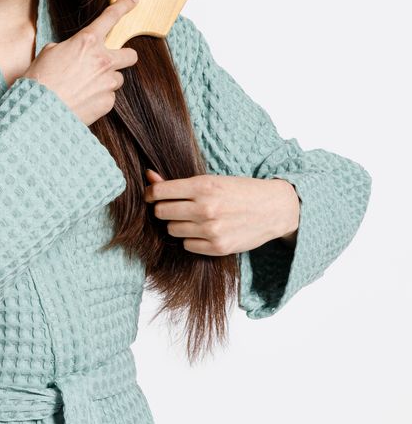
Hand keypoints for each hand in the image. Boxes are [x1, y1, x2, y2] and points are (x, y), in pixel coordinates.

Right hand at [24, 0, 140, 126]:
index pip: (110, 18)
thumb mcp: (50, 52)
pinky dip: (99, 98)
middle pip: (130, 55)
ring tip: (85, 87)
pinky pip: (109, 97)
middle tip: (111, 62)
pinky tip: (83, 100)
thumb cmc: (40, 79)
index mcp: (87, 42)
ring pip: (117, 78)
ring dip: (106, 81)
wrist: (39, 108)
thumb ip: (69, 48)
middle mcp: (103, 60)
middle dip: (124, 57)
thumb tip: (75, 54)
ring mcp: (108, 82)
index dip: (125, 5)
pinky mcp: (108, 102)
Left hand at [143, 169, 299, 255]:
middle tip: (175, 206)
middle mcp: (205, 208)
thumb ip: (178, 183)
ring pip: (172, 230)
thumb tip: (149, 176)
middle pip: (161, 212)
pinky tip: (203, 231)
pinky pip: (187, 245)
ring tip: (193, 218)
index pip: (159, 192)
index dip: (150, 194)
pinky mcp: (217, 247)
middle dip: (163, 209)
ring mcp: (211, 229)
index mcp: (203, 185)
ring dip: (177, 224)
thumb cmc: (240, 191)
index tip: (151, 196)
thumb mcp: (211, 179)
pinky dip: (191, 239)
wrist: (274, 208)